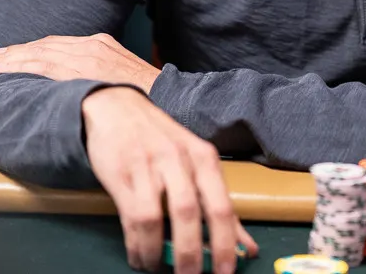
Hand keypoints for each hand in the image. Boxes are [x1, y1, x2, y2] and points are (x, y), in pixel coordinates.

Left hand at [0, 33, 161, 92]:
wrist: (172, 96)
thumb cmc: (150, 95)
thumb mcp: (125, 78)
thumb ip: (103, 78)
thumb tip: (87, 92)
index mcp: (101, 44)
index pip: (58, 45)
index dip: (32, 50)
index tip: (12, 55)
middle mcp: (91, 45)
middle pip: (43, 46)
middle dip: (14, 53)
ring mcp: (87, 55)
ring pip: (37, 53)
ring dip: (9, 60)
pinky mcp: (82, 68)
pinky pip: (43, 65)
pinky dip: (20, 66)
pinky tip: (2, 72)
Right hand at [82, 88, 257, 273]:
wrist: (117, 108)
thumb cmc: (162, 141)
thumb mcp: (196, 164)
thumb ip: (219, 205)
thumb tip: (248, 249)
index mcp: (204, 158)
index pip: (222, 206)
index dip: (227, 243)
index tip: (228, 272)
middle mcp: (179, 159)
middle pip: (190, 213)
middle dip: (192, 254)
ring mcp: (148, 165)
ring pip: (157, 218)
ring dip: (159, 252)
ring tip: (159, 269)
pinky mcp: (121, 173)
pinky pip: (131, 217)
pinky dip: (137, 245)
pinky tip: (140, 257)